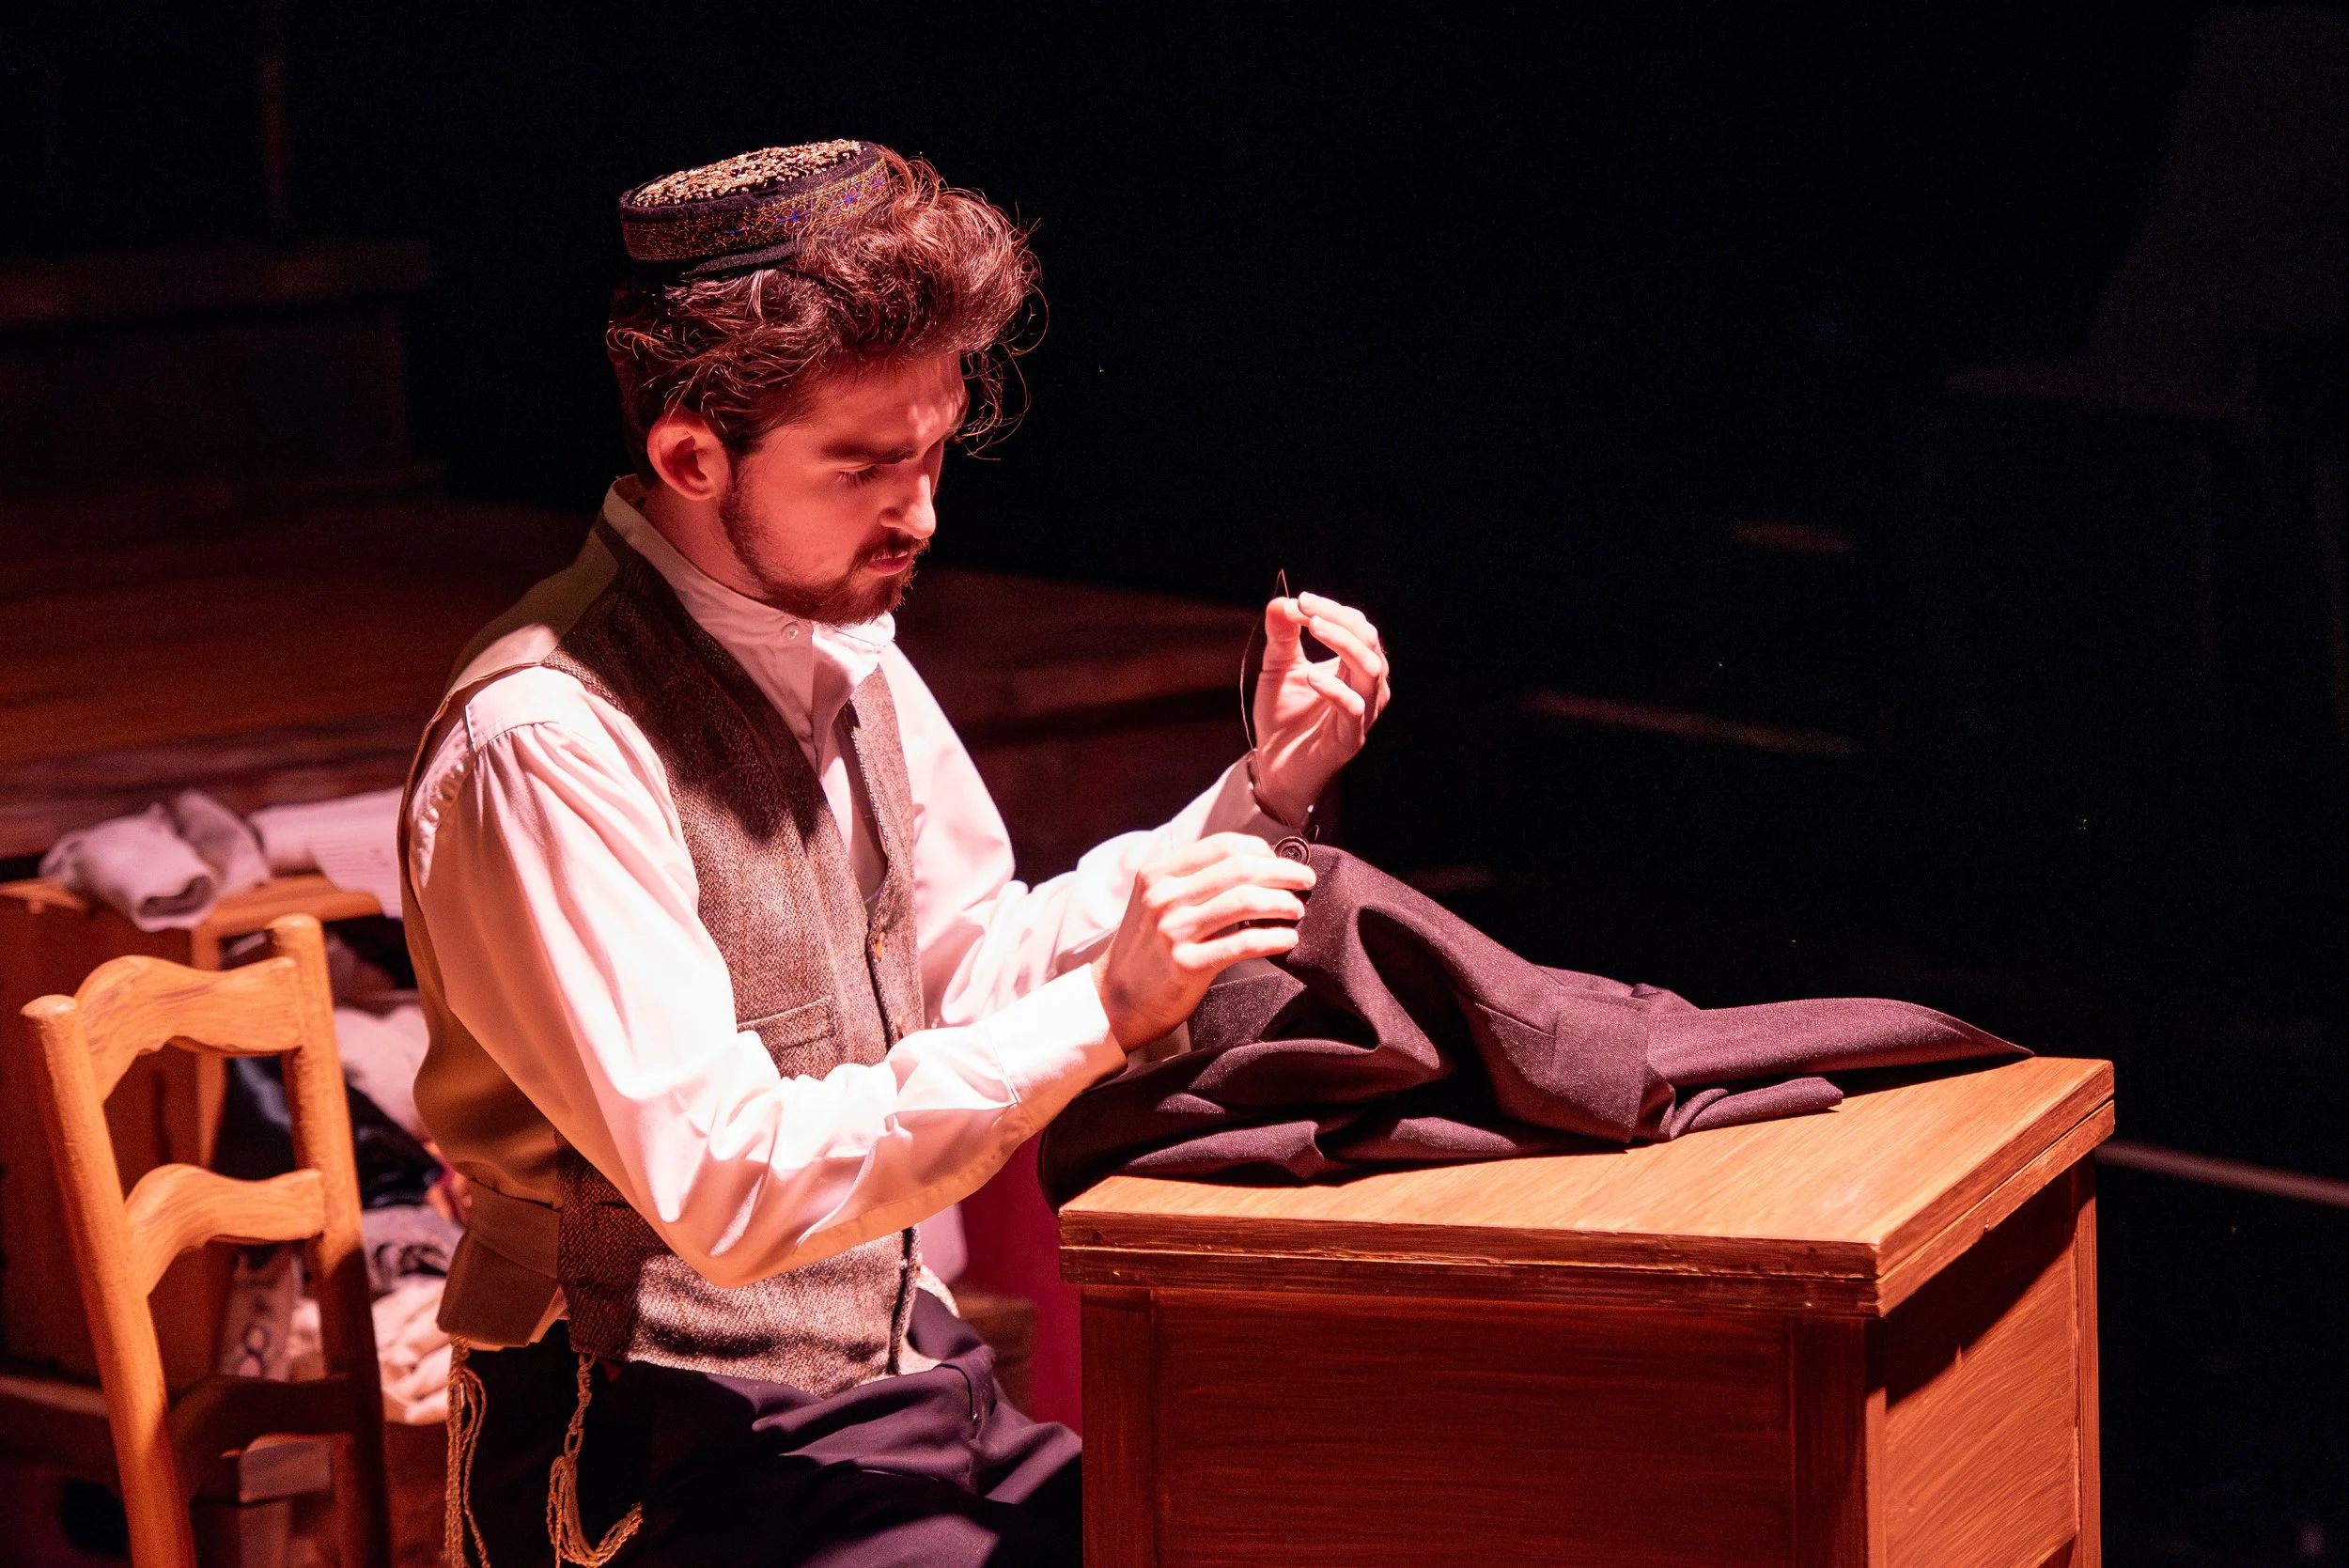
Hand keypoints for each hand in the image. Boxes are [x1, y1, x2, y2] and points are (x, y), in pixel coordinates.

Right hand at [1090, 833, 1316, 1050]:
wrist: (1115, 999)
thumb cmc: (1147, 949)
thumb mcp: (1157, 901)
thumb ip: (1196, 881)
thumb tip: (1258, 866)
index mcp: (1158, 873)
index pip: (1223, 845)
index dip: (1261, 850)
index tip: (1281, 862)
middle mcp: (1164, 897)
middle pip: (1240, 870)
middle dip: (1282, 873)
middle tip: (1305, 881)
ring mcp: (1173, 930)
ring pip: (1245, 902)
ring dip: (1282, 903)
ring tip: (1298, 910)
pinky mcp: (1186, 964)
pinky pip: (1243, 944)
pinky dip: (1273, 938)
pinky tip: (1287, 939)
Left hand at [1251, 591, 1390, 825]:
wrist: (1273, 767)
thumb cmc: (1283, 717)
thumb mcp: (1278, 669)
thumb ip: (1281, 637)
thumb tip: (1280, 601)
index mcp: (1354, 667)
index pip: (1358, 627)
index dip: (1332, 610)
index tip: (1300, 600)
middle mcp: (1366, 687)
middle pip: (1369, 642)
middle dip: (1339, 620)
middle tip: (1307, 609)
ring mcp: (1362, 714)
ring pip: (1370, 670)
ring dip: (1343, 643)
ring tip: (1313, 628)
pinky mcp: (1350, 739)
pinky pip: (1354, 709)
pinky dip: (1334, 689)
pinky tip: (1311, 676)